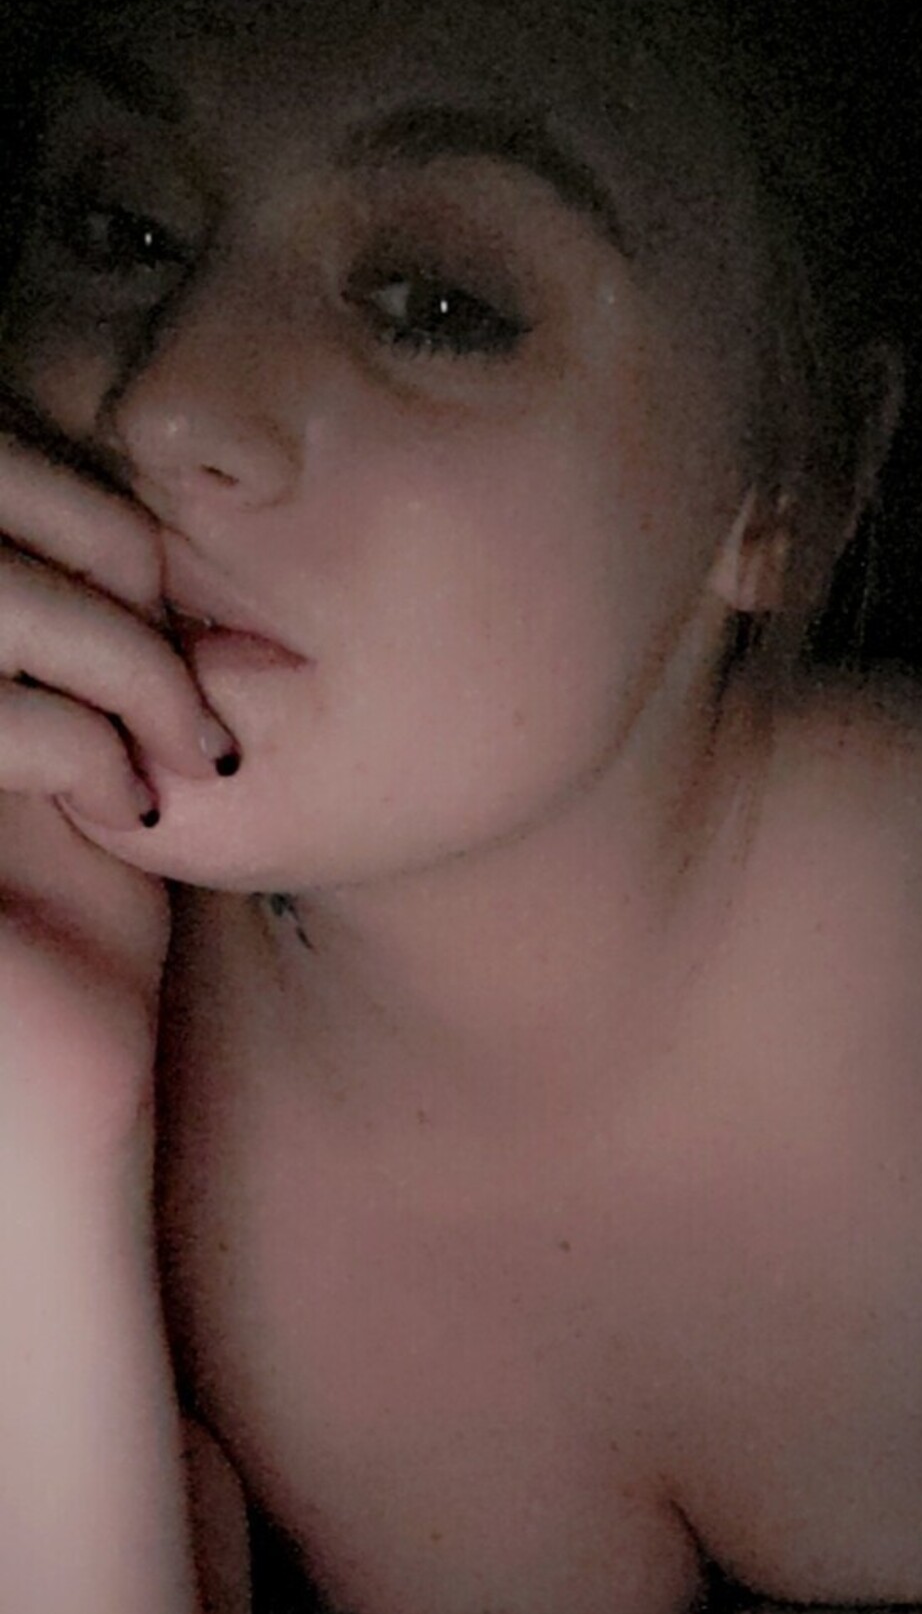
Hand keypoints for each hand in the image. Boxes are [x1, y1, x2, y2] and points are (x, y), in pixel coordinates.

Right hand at [0, 410, 235, 1160]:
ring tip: (176, 750)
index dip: (72, 506)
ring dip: (113, 657)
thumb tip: (181, 552)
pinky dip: (81, 743)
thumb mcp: (99, 773)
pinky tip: (127, 813)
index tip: (167, 606)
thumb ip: (106, 663)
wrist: (49, 1107)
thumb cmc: (75, 948)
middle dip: (99, 555)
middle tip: (182, 670)